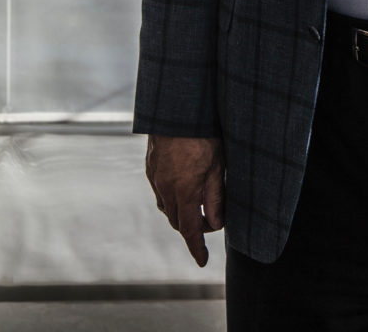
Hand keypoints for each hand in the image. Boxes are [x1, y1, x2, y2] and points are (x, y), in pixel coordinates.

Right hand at [145, 135, 224, 266]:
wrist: (176, 107)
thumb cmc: (202, 132)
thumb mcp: (217, 165)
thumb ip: (216, 196)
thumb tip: (216, 224)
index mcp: (184, 190)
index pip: (190, 229)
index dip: (197, 248)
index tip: (202, 261)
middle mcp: (165, 188)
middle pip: (177, 221)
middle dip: (191, 229)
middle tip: (209, 225)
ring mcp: (155, 177)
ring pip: (166, 207)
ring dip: (180, 213)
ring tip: (197, 208)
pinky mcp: (150, 167)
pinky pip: (159, 191)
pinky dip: (171, 198)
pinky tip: (181, 189)